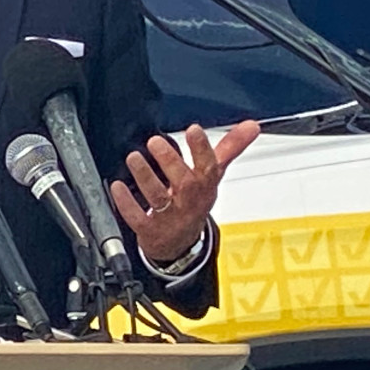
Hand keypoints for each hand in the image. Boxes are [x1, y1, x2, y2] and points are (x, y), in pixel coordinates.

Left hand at [110, 120, 260, 263]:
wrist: (180, 243)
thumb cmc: (194, 202)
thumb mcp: (212, 177)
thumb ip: (229, 148)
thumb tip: (252, 125)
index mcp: (205, 186)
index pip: (209, 167)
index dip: (202, 149)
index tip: (194, 129)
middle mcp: (189, 201)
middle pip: (184, 183)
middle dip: (170, 161)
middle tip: (155, 142)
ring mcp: (170, 217)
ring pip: (158, 198)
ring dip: (145, 177)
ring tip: (134, 158)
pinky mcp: (149, 230)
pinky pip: (138, 218)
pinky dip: (127, 203)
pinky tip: (117, 186)